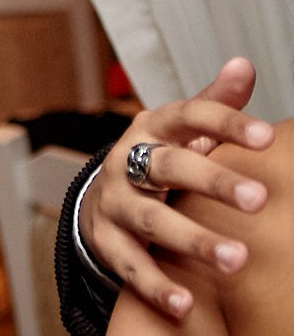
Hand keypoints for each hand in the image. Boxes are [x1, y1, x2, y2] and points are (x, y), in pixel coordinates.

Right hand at [81, 57, 272, 320]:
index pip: (188, 116)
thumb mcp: (182, 129)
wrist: (101, 198)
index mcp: (151, 128)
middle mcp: (126, 160)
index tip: (267, 136)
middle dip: (213, 182)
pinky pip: (129, 264)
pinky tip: (184, 303)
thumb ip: (214, 102)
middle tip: (259, 200)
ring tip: (237, 259)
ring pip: (150, 219)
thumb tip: (242, 65)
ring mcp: (113, 201)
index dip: (226, 124)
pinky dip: (155, 285)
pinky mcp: (105, 240)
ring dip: (192, 239)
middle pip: (167, 166)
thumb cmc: (160, 159)